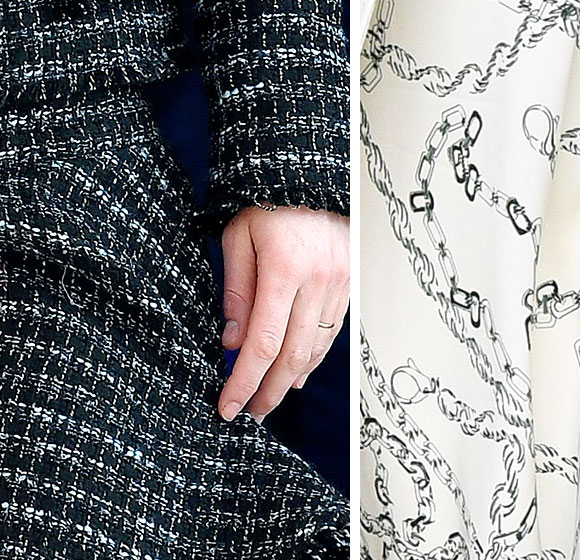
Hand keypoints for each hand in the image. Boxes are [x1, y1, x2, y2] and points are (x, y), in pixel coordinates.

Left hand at [216, 205, 349, 420]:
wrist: (311, 167)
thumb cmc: (269, 196)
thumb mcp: (239, 234)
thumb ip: (236, 289)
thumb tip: (231, 341)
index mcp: (284, 267)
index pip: (262, 342)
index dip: (244, 381)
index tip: (228, 405)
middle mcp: (318, 279)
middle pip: (292, 355)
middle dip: (268, 391)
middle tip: (250, 412)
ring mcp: (340, 281)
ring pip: (316, 348)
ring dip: (291, 379)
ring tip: (269, 397)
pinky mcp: (351, 280)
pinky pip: (332, 331)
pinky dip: (313, 357)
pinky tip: (298, 371)